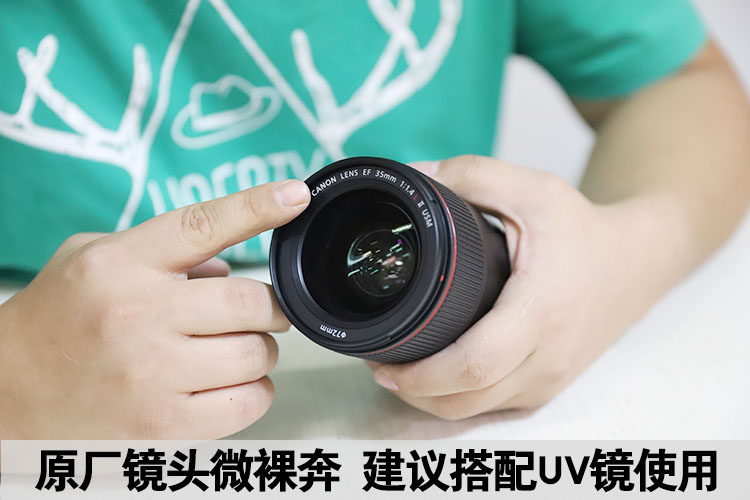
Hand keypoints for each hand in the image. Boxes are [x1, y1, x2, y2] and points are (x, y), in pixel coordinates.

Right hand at [0, 180, 309, 437]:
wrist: (8, 396)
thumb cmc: (57, 319)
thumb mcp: (90, 258)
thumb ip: (161, 250)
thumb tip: (229, 264)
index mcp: (120, 264)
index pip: (203, 224)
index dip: (257, 206)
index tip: (295, 194)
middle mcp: (138, 315)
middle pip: (250, 300)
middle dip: (269, 307)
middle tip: (259, 312)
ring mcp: (152, 375)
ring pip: (256, 354)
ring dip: (261, 350)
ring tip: (237, 349)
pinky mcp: (164, 427)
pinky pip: (248, 403)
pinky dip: (255, 391)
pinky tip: (232, 384)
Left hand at [366, 155, 660, 418]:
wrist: (636, 264)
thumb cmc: (583, 229)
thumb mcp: (533, 188)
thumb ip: (473, 175)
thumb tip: (415, 176)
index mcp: (541, 311)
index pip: (475, 364)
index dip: (422, 374)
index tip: (383, 361)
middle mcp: (548, 356)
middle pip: (468, 399)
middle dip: (415, 391)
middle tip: (379, 364)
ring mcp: (550, 379)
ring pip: (477, 411)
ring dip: (431, 400)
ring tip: (399, 371)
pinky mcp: (549, 386)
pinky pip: (494, 407)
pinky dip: (458, 399)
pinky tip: (436, 376)